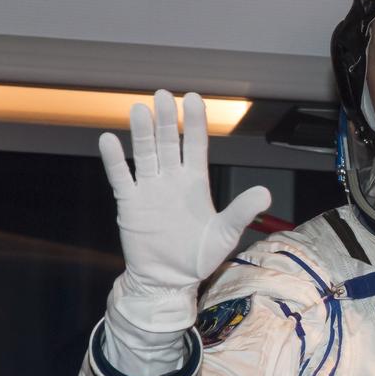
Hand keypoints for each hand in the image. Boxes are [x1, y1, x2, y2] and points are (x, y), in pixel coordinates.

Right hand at [99, 90, 270, 300]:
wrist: (169, 280)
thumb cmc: (198, 256)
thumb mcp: (226, 234)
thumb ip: (242, 211)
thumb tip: (266, 192)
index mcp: (195, 182)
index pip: (195, 145)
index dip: (194, 123)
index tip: (193, 99)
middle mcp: (172, 179)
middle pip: (168, 142)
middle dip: (167, 120)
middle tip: (164, 95)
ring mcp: (150, 189)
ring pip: (145, 154)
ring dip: (142, 133)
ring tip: (140, 110)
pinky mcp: (130, 203)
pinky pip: (122, 177)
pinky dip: (115, 160)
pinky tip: (108, 140)